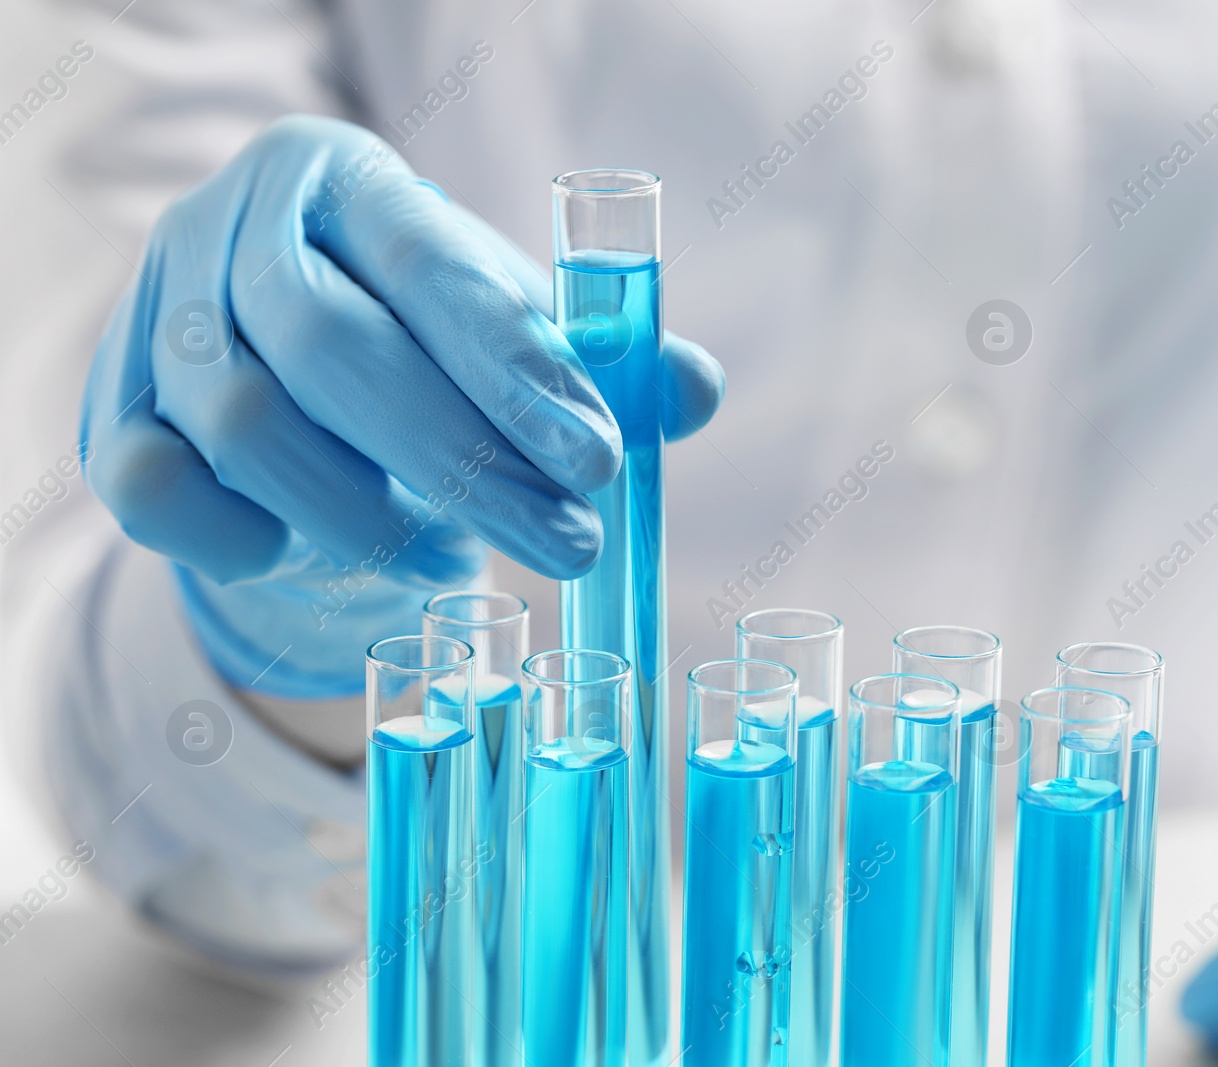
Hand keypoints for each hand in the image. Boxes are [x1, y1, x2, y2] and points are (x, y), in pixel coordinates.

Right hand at [83, 113, 722, 587]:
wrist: (284, 372)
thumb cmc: (424, 345)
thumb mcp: (514, 335)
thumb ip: (603, 362)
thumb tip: (693, 388)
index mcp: (348, 179)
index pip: (429, 266)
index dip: (515, 370)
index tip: (597, 462)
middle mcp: (232, 226)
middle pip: (332, 349)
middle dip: (464, 466)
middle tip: (568, 545)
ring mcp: (153, 315)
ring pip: (243, 427)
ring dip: (365, 518)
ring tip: (457, 562)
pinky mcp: (108, 410)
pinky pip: (153, 490)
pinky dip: (238, 538)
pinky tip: (309, 552)